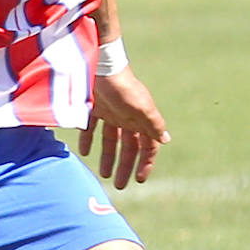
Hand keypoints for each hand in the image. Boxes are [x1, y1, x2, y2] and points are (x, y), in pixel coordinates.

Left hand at [78, 66, 168, 189]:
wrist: (100, 64)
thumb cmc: (123, 86)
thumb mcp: (141, 107)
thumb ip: (153, 124)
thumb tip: (166, 140)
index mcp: (141, 119)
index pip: (147, 146)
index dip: (145, 163)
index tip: (139, 180)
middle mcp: (127, 118)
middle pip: (128, 147)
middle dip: (125, 166)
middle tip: (119, 185)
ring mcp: (111, 113)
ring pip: (110, 140)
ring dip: (107, 157)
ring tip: (103, 174)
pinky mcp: (94, 107)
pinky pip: (92, 128)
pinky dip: (88, 139)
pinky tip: (84, 152)